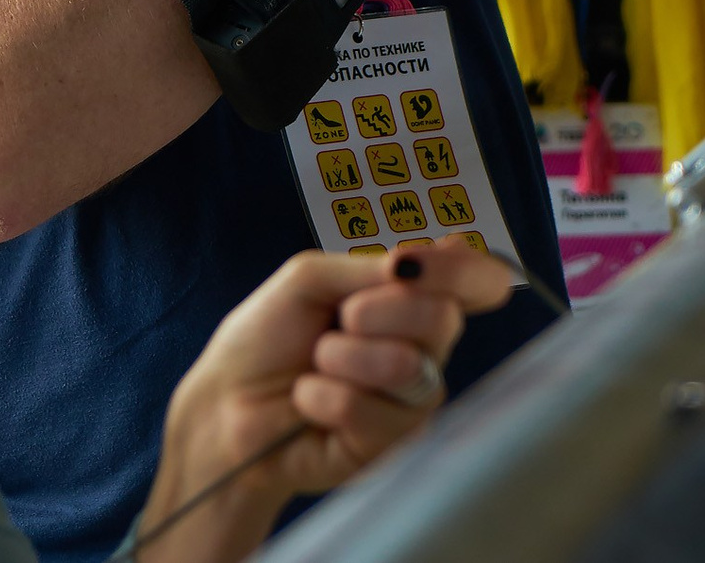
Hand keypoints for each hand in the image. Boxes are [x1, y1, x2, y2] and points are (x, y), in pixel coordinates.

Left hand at [137, 245, 513, 562]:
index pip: (478, 282)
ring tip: (315, 364)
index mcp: (410, 301)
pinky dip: (326, 397)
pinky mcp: (391, 447)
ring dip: (343, 357)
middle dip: (380, 311)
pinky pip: (375, 413)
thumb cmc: (265, 339)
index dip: (460, 270)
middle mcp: (423, 348)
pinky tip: (307, 401)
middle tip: (341, 319)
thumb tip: (424, 258)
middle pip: (445, 319)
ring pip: (409, 367)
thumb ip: (367, 268)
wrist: (226, 403)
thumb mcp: (308, 279)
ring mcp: (411, 401)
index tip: (408, 265)